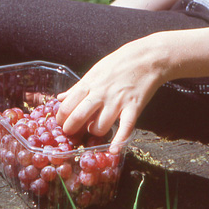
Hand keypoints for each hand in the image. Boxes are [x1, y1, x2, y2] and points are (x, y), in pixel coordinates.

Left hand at [56, 38, 166, 152]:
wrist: (147, 58)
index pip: (67, 105)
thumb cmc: (119, 63)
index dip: (61, 118)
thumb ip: (78, 87)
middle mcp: (101, 94)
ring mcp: (117, 102)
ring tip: (97, 127)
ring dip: (95, 132)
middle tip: (71, 132)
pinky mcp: (133, 108)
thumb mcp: (95, 71)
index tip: (61, 123)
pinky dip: (119, 141)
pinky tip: (114, 150)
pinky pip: (125, 129)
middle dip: (71, 129)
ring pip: (99, 127)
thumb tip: (60, 98)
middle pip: (78, 118)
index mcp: (90, 84)